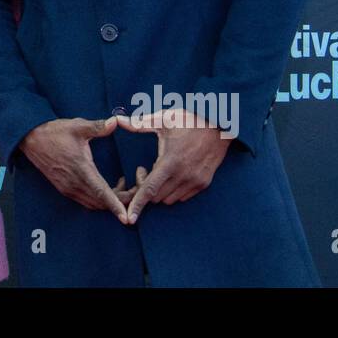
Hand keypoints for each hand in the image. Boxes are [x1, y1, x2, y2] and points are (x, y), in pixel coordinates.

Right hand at [19, 118, 128, 222]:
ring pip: (93, 204)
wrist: (31, 139)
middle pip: (101, 202)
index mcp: (80, 169)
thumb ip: (97, 126)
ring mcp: (68, 188)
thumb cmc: (55, 132)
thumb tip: (115, 122)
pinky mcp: (64, 189)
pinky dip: (98, 199)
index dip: (115, 206)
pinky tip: (105, 187)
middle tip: (135, 190)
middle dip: (119, 202)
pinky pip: (86, 201)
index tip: (126, 217)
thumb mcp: (77, 126)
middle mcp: (74, 183)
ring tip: (123, 186)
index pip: (101, 192)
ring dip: (109, 201)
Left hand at [114, 111, 231, 224]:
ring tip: (160, 171)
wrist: (220, 124)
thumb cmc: (188, 119)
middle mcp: (183, 175)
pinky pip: (183, 197)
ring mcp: (195, 181)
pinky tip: (173, 174)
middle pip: (156, 197)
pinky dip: (174, 191)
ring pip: (169, 199)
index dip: (137, 204)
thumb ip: (138, 124)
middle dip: (146, 189)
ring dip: (160, 191)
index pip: (150, 189)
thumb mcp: (163, 119)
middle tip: (145, 170)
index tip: (129, 217)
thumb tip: (117, 119)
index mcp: (170, 162)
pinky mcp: (204, 183)